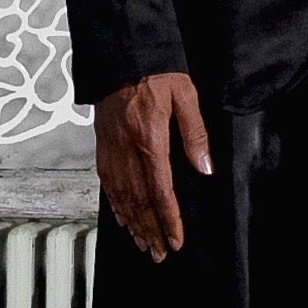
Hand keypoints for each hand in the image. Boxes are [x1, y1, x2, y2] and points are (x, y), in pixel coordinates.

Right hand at [96, 71, 209, 262]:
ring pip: (121, 196)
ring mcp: (111, 149)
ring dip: (133, 224)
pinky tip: (123, 218)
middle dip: (151, 231)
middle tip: (161, 254)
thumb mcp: (186, 96)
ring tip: (144, 244)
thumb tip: (204, 169)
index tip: (176, 241)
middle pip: (139, 202)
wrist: (121, 52)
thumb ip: (195, 134)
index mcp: (149, 140)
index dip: (168, 221)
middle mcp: (126, 150)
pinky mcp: (102, 144)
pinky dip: (116, 204)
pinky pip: (107, 182)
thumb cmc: (157, 71)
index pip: (160, 192)